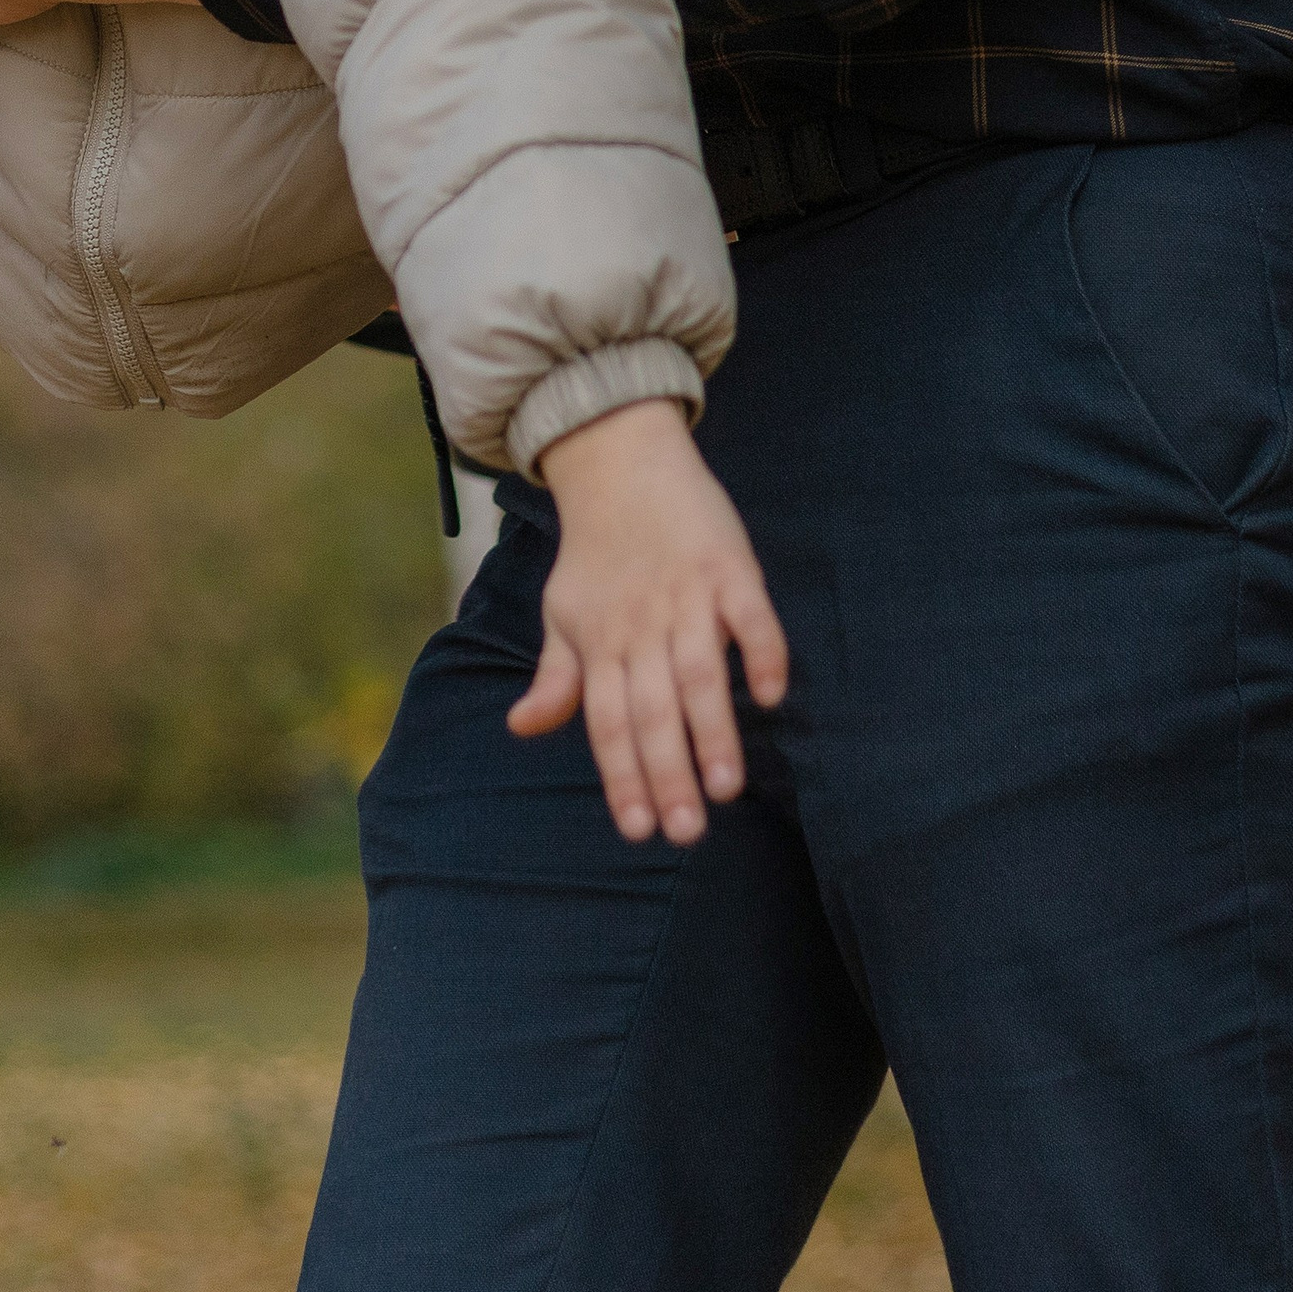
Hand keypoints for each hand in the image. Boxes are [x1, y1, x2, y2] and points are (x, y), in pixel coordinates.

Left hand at [509, 398, 787, 847]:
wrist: (620, 459)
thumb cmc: (595, 552)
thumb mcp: (564, 612)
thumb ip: (557, 677)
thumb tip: (522, 728)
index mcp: (599, 641)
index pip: (606, 721)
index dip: (621, 776)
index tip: (638, 831)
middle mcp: (640, 624)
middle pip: (652, 709)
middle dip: (668, 773)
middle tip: (688, 832)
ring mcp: (685, 594)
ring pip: (698, 671)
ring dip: (712, 730)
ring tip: (727, 788)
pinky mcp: (727, 565)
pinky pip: (748, 613)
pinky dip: (760, 650)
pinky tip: (769, 695)